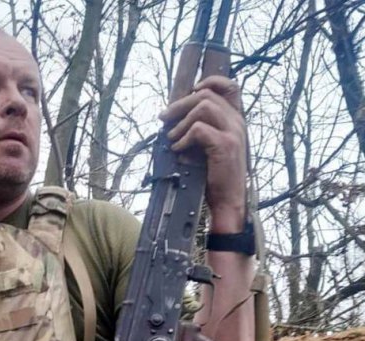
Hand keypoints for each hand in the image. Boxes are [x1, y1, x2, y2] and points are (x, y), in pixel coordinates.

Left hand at [159, 76, 246, 232]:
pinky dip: (183, 139)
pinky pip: (198, 129)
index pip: (231, 86)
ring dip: (181, 122)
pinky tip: (178, 151)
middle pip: (206, 95)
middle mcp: (238, 122)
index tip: (190, 90)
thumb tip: (175, 115)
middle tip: (163, 118)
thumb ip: (203, 127)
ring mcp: (234, 132)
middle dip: (179, 105)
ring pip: (203, 106)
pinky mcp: (226, 145)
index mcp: (236, 120)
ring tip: (172, 139)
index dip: (210, 81)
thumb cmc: (215, 174)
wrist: (228, 200)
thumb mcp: (211, 146)